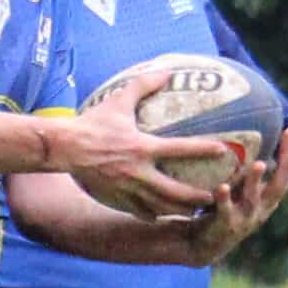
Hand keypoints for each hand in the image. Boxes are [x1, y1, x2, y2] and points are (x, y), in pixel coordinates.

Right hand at [47, 76, 223, 215]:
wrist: (64, 147)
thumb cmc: (92, 123)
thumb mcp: (118, 101)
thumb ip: (143, 85)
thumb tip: (166, 71)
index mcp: (143, 147)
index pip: (180, 148)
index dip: (203, 149)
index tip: (223, 151)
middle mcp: (139, 171)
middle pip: (176, 190)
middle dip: (198, 196)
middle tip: (215, 198)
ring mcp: (128, 187)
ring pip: (161, 205)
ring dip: (180, 210)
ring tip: (196, 211)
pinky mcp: (117, 197)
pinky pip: (140, 211)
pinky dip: (154, 215)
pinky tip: (162, 216)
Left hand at [186, 133, 287, 266]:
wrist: (207, 245)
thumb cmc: (227, 211)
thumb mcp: (242, 193)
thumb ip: (248, 175)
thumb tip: (250, 143)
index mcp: (267, 200)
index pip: (283, 175)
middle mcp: (261, 209)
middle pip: (279, 187)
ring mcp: (245, 219)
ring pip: (253, 198)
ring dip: (256, 181)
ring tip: (259, 164)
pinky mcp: (226, 226)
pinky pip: (226, 210)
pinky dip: (225, 198)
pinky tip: (222, 186)